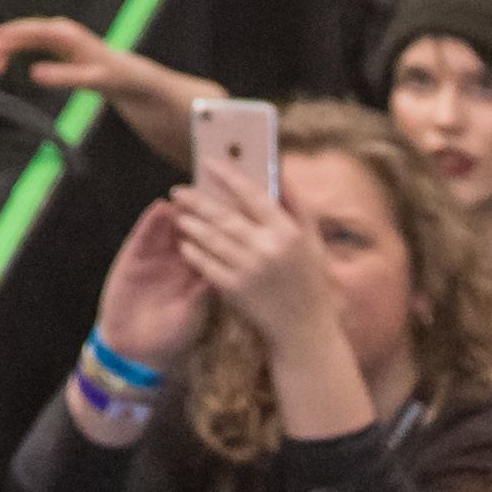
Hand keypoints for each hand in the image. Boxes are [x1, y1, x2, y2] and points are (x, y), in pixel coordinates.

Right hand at [0, 10, 159, 101]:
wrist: (128, 75)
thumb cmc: (111, 76)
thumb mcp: (92, 81)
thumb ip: (64, 77)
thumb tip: (34, 73)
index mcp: (65, 34)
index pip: (30, 33)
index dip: (7, 38)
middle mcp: (58, 31)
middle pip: (21, 35)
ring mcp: (55, 37)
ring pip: (21, 41)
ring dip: (2, 52)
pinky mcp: (54, 46)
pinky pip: (27, 46)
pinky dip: (12, 54)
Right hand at [85, 196, 212, 375]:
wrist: (135, 347)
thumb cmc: (170, 335)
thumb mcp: (194, 314)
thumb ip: (204, 291)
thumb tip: (225, 269)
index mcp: (198, 272)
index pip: (213, 245)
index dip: (222, 227)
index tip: (236, 208)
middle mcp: (179, 259)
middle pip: (192, 229)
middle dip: (201, 211)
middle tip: (211, 191)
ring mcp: (157, 255)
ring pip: (170, 227)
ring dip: (178, 210)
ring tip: (187, 195)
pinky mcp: (134, 256)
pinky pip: (144, 235)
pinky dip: (152, 221)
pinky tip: (160, 208)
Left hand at [170, 170, 335, 356]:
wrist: (304, 329)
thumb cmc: (309, 280)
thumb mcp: (312, 241)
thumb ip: (296, 205)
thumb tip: (279, 170)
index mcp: (288, 233)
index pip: (252, 194)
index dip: (228, 175)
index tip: (207, 162)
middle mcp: (267, 249)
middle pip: (224, 216)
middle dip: (197, 201)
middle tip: (178, 191)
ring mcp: (250, 270)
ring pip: (211, 239)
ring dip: (191, 224)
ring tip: (178, 215)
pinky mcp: (236, 290)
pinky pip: (207, 265)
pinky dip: (193, 252)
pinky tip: (184, 244)